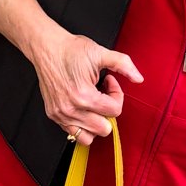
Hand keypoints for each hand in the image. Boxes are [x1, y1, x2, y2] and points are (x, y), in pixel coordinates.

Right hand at [29, 30, 142, 145]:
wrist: (46, 47)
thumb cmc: (70, 49)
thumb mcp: (100, 53)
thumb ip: (123, 64)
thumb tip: (139, 78)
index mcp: (84, 95)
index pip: (114, 111)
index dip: (116, 94)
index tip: (109, 82)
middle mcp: (71, 109)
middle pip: (104, 128)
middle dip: (107, 110)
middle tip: (101, 93)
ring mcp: (61, 114)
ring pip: (89, 137)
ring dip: (95, 122)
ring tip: (92, 103)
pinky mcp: (53, 115)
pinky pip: (73, 133)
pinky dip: (82, 125)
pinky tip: (82, 107)